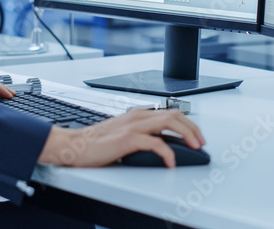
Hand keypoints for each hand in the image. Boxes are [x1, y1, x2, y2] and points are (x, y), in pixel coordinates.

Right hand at [38, 108, 204, 167]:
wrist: (73, 146)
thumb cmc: (95, 143)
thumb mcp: (121, 133)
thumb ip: (139, 133)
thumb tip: (160, 143)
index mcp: (137, 114)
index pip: (170, 112)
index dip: (187, 123)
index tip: (196, 136)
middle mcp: (137, 116)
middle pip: (174, 114)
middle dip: (192, 128)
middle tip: (200, 142)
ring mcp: (132, 126)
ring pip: (169, 122)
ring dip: (187, 134)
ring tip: (194, 147)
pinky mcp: (127, 139)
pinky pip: (155, 143)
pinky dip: (167, 153)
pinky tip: (170, 162)